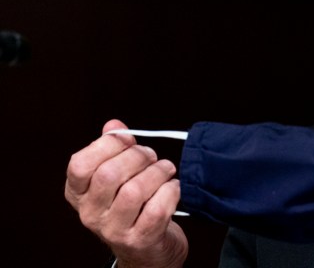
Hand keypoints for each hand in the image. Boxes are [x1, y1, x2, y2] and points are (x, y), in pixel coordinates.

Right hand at [65, 119, 187, 267]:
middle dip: (138, 156)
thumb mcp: (117, 177)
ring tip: (166, 170)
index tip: (128, 140)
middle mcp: (90, 214)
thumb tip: (113, 125)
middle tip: (151, 156)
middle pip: (109, 174)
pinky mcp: (140, 239)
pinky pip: (157, 208)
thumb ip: (113, 149)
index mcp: (79, 194)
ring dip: (158, 172)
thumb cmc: (134, 206)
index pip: (79, 164)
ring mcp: (114, 230)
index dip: (108, 145)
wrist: (148, 250)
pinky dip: (171, 191)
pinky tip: (173, 188)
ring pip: (134, 190)